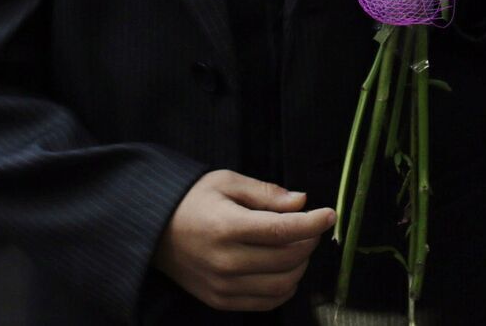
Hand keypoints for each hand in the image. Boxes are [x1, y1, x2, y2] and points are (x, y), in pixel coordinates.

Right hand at [152, 171, 333, 311]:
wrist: (155, 231)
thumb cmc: (193, 201)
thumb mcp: (227, 182)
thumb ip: (266, 192)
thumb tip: (301, 202)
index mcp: (227, 226)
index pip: (282, 230)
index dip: (312, 223)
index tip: (330, 214)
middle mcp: (226, 261)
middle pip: (287, 259)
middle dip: (309, 241)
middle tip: (311, 226)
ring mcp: (223, 285)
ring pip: (282, 285)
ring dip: (300, 266)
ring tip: (297, 247)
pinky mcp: (221, 300)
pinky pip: (266, 302)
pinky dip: (284, 288)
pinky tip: (284, 269)